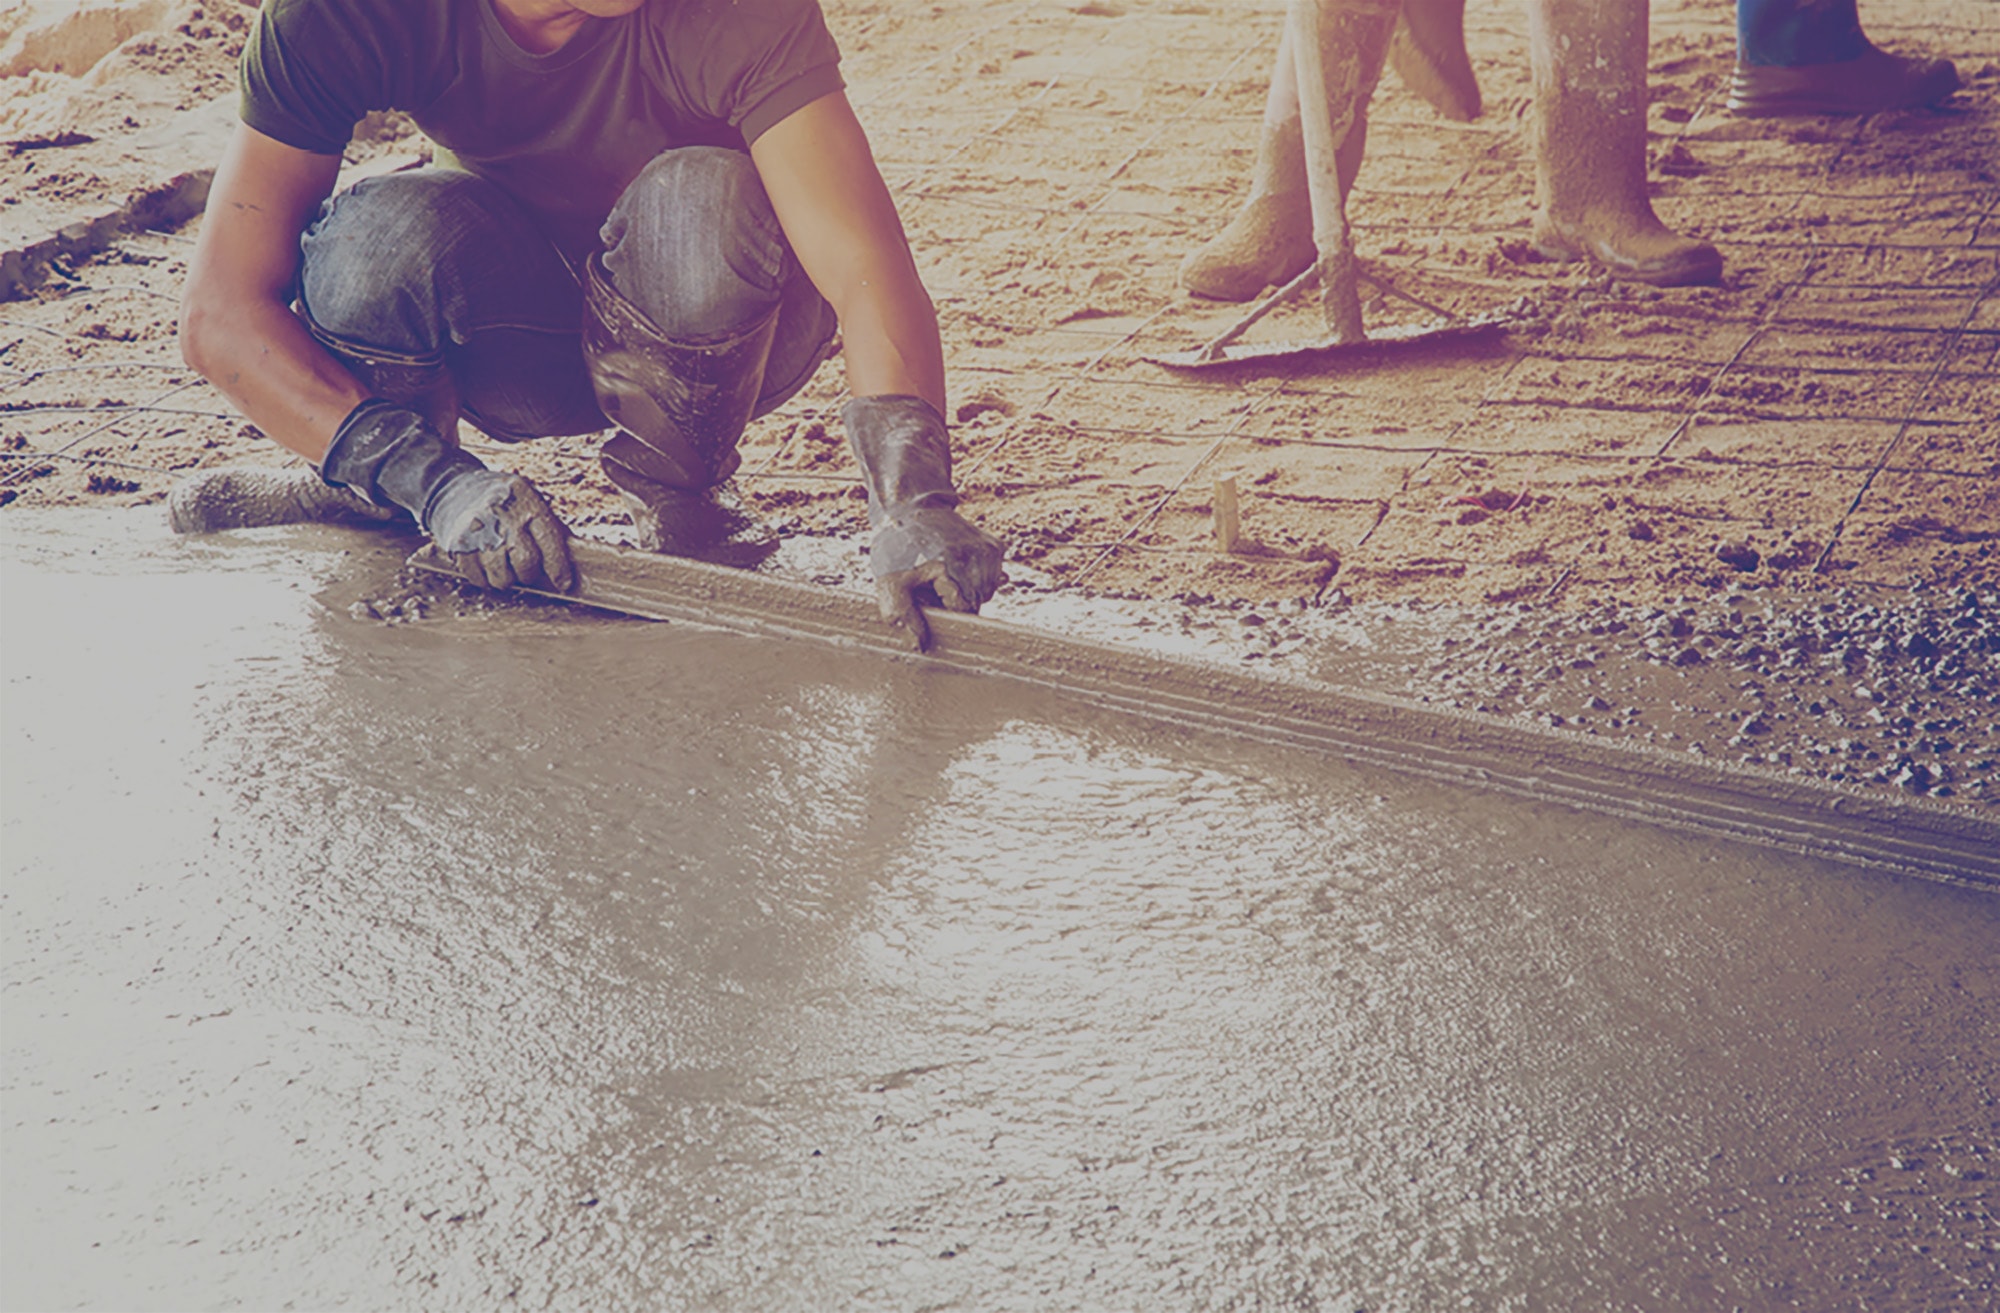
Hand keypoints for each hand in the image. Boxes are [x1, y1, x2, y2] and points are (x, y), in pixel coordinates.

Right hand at [424, 468, 575, 592]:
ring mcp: (478, 529)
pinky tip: (487, 565)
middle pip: (525, 562)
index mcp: (527, 502)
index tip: (564, 584)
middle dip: (529, 574)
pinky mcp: (458, 544)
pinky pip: (478, 579)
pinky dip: (486, 579)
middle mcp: (502, 514)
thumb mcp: (530, 501)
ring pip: (501, 577)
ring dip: (507, 579)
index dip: (559, 568)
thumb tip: (574, 563)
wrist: (454, 487)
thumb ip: (549, 528)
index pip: (550, 541)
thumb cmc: (503, 500)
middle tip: (526, 571)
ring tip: (505, 566)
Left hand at [868, 502, 1005, 651]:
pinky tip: (957, 566)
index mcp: (950, 565)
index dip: (946, 611)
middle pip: (977, 602)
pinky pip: (992, 578)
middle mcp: (975, 555)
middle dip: (956, 601)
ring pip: (987, 591)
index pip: (964, 610)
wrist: (909, 509)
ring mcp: (988, 548)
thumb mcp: (890, 584)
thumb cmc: (896, 549)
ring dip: (967, 590)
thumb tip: (923, 645)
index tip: (931, 600)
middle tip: (932, 585)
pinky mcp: (994, 545)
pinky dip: (977, 578)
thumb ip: (904, 617)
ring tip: (943, 574)